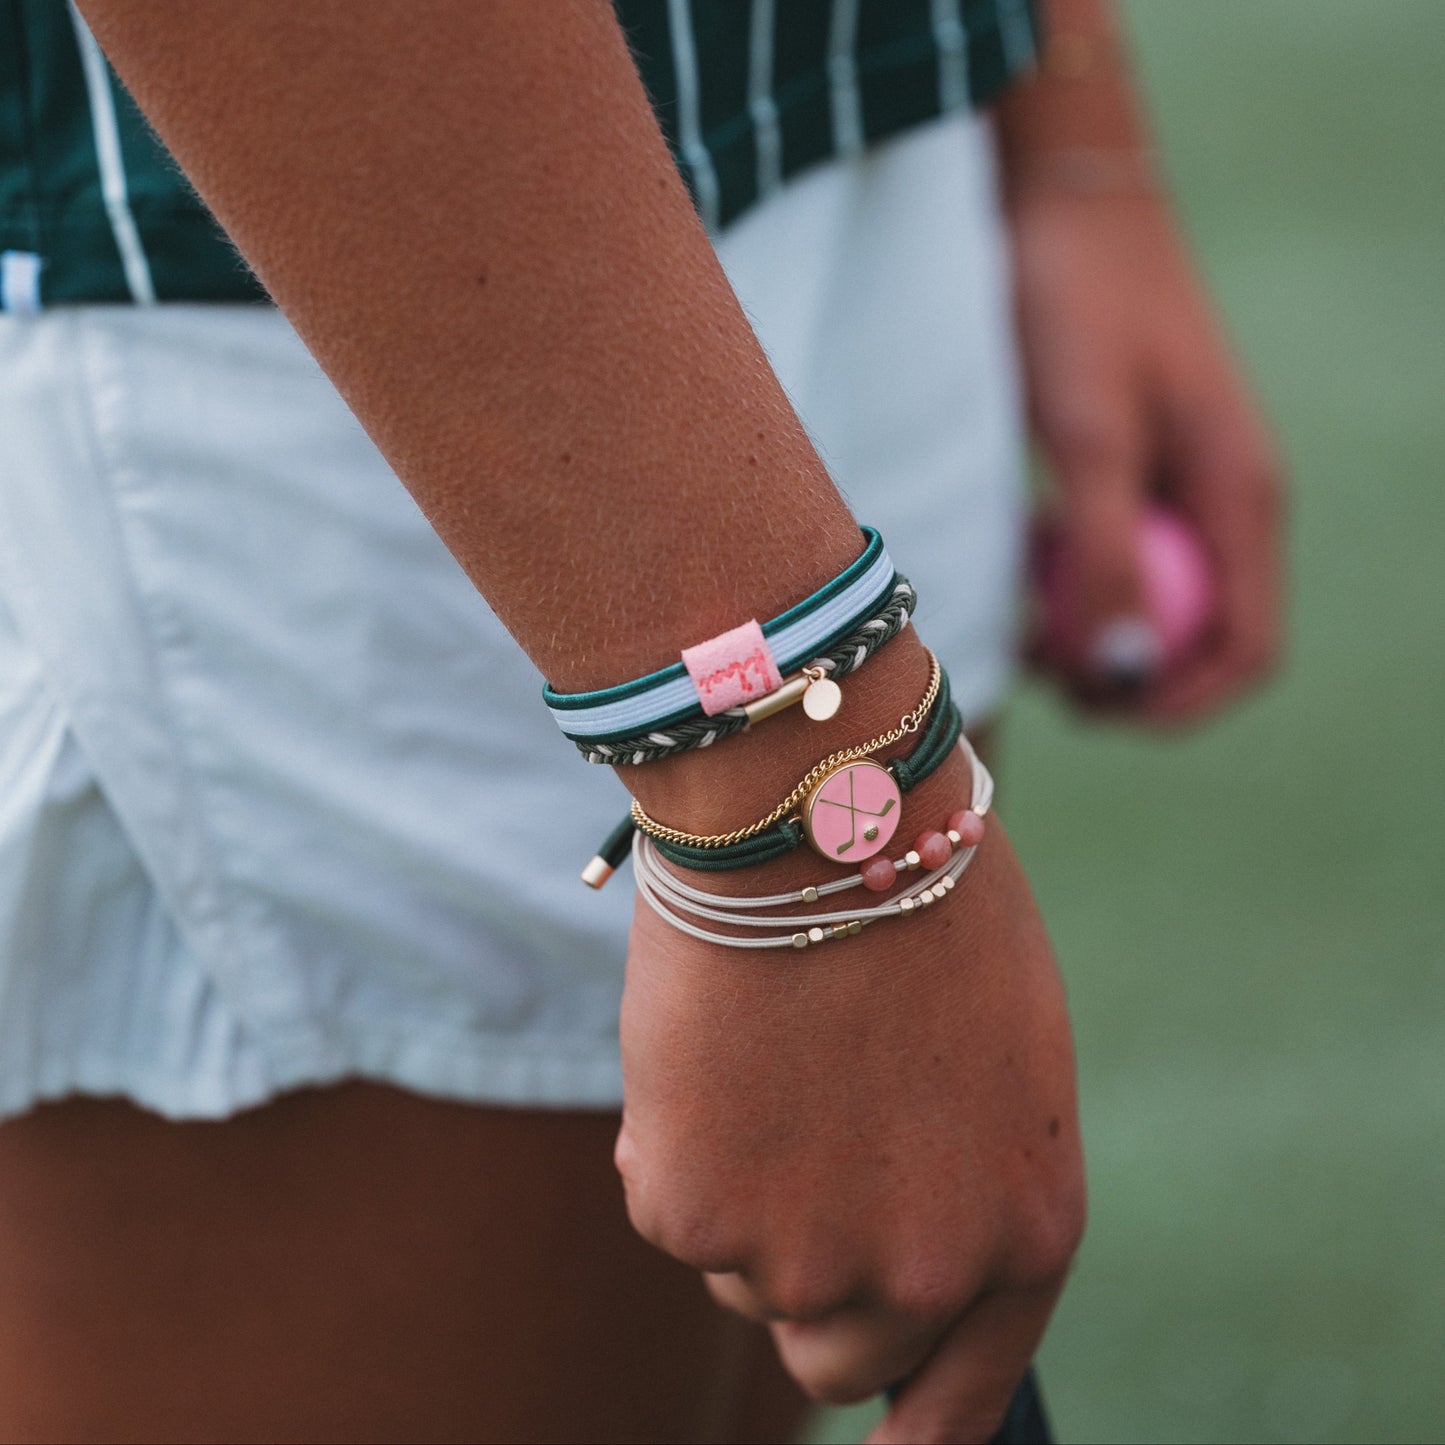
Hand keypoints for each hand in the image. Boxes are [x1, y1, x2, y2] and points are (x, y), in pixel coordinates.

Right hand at [614, 766, 1084, 1443]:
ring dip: (741, 1189)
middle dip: (808, 1275)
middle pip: (833, 1353)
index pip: (965, 1389)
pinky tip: (711, 1041)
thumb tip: (898, 1234)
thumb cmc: (915, 895)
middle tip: (793, 1156)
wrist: (818, 813)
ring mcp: (805, 1257)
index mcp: (1025, 1226)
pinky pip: (667, 1205)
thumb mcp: (997, 1050)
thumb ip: (961, 1170)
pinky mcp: (695, 1215)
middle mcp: (925, 1271)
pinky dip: (674, 1140)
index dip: (915, 1426)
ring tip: (767, 1055)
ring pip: (741, 1270)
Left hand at [1008, 183, 1284, 723]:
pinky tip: (1019, 561)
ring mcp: (1182, 487)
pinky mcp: (1137, 470)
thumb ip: (1107, 554)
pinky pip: (1116, 558)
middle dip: (1123, 673)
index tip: (1097, 712)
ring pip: (1149, 602)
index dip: (1180, 702)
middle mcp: (1224, 501)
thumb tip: (1121, 668)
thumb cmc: (1077, 306)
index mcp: (1240, 496)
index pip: (1246, 646)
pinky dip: (1070, 578)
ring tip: (1017, 615)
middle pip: (1197, 636)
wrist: (1060, 200)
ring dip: (1088, 630)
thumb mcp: (1086, 435)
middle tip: (1039, 669)